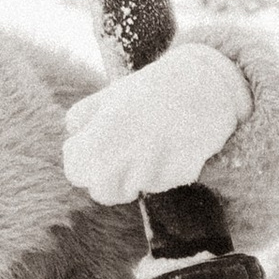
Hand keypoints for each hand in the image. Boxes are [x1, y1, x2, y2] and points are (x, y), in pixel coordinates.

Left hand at [61, 41, 250, 205]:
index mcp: (107, 130)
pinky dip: (158, 174)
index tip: (87, 145)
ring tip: (144, 147)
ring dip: (130, 178)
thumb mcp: (111, 94)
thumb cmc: (152, 88)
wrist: (205, 85)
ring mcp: (157, 169)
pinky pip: (157, 186)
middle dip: (102, 178)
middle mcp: (131, 154)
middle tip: (114, 154)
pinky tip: (167, 149)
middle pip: (99, 192)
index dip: (79, 159)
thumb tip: (72, 134)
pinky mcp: (179, 177)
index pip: (74, 170)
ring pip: (128, 192)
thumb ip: (83, 115)